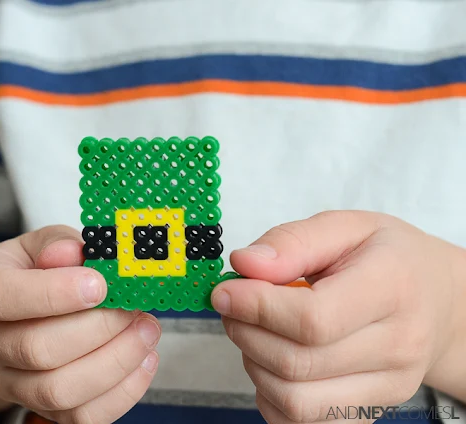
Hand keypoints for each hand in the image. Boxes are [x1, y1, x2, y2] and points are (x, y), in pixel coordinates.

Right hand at [0, 225, 160, 422]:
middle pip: (35, 349)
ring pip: (57, 391)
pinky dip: (120, 394)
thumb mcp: (39, 245)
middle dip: (98, 329)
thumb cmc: (31, 273)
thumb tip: (75, 253)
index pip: (2, 297)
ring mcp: (5, 381)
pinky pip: (78, 417)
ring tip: (145, 333)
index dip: (54, 293)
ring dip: (114, 362)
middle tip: (133, 309)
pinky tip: (142, 362)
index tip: (100, 284)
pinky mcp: (36, 407)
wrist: (11, 317)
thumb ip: (58, 244)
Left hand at [211, 211, 465, 423]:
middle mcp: (397, 346)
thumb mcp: (346, 227)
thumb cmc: (389, 260)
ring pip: (296, 402)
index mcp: (392, 288)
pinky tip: (273, 362)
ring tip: (258, 332)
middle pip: (298, 364)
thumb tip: (245, 265)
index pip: (313, 319)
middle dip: (246, 333)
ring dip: (256, 366)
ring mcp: (388, 388)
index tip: (225, 292)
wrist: (439, 300)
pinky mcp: (372, 412)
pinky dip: (271, 396)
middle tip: (234, 307)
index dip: (256, 309)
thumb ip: (293, 242)